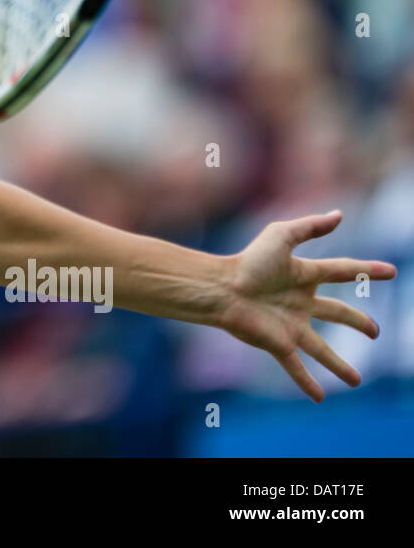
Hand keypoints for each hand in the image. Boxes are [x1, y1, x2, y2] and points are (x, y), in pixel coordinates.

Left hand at [214, 209, 396, 400]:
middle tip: (374, 331)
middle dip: (357, 322)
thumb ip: (310, 226)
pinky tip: (319, 398)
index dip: (367, 271)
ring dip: (339, 365)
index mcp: (303, 275)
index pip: (343, 272)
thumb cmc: (248, 260)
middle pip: (337, 313)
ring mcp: (291, 325)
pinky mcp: (279, 343)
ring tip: (355, 381)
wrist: (222, 288)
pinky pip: (297, 367)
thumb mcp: (282, 236)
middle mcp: (300, 302)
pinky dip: (307, 382)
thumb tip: (339, 214)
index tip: (391, 272)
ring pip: (322, 349)